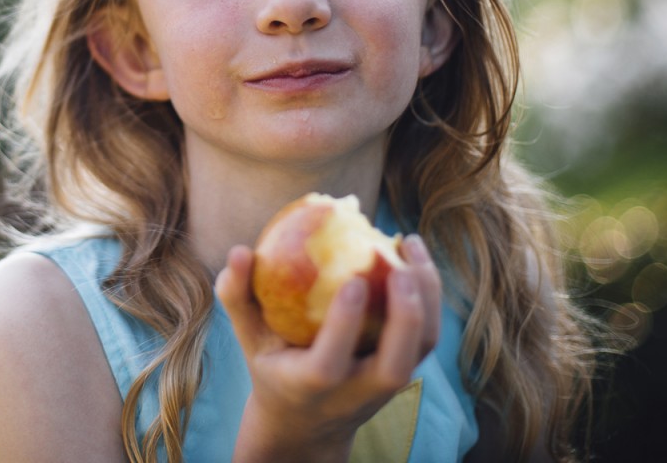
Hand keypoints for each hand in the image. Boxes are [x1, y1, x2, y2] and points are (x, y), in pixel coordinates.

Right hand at [215, 234, 440, 462]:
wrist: (307, 422)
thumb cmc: (273, 365)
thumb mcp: (249, 338)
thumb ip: (237, 296)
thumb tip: (240, 251)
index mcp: (311, 386)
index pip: (331, 363)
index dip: (345, 324)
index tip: (354, 280)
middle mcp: (355, 393)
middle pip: (394, 367)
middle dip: (405, 318)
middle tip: (400, 265)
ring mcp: (384, 385)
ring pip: (420, 349)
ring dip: (426, 297)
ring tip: (410, 243)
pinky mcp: (403, 371)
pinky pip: (426, 335)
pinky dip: (429, 294)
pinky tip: (413, 254)